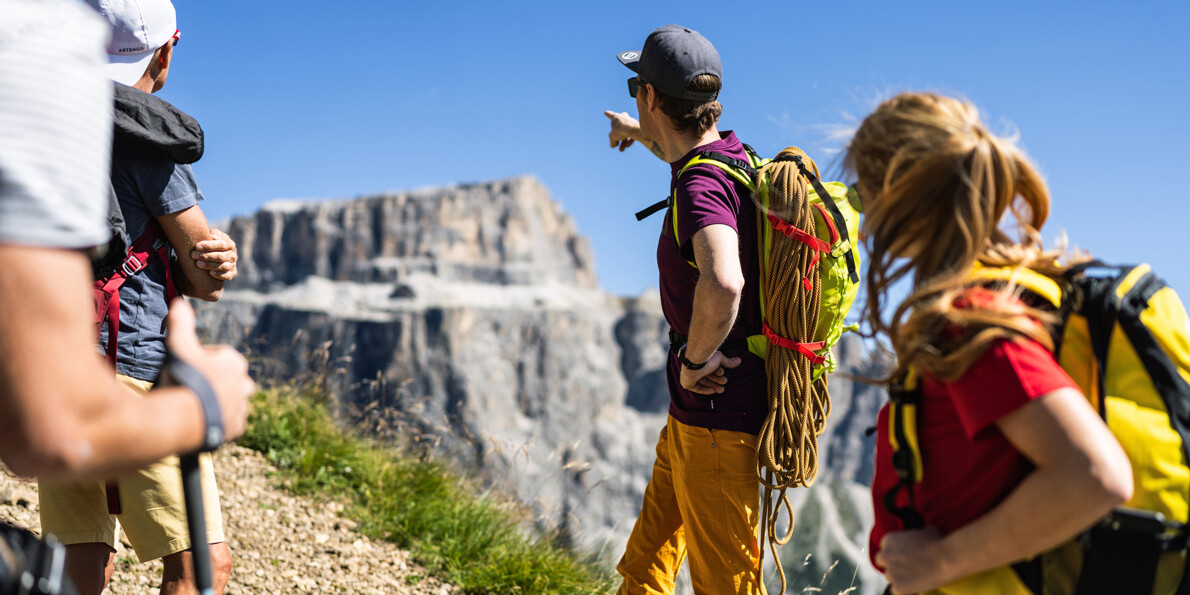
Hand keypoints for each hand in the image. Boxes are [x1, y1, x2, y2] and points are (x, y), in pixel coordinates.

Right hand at [163, 298, 253, 443]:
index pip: (219, 358)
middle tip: (191, 389)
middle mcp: (245, 384)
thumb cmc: (183, 378)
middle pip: (228, 380)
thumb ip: (181, 324)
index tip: (187, 370)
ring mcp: (241, 406)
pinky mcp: (237, 427)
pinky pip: (229, 422)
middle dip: (214, 382)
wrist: (184, 417)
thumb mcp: (179, 346)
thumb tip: (179, 301)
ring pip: (230, 401)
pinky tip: (203, 420)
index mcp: (235, 362)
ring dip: (217, 402)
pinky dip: (219, 421)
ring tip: (195, 406)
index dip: (200, 363)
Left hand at [191, 229, 237, 280]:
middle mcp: (233, 255)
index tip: (197, 246)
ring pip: (223, 266)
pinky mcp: (231, 273)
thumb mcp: (213, 236)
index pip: (222, 244)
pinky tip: (210, 273)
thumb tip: (212, 236)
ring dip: (210, 265)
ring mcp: (233, 265)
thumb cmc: (212, 244)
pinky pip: (227, 276)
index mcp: (230, 244)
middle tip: (193, 255)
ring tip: (198, 263)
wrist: (216, 255)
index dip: (210, 246)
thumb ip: (213, 234)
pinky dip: (219, 275)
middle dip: (206, 256)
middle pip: (221, 256)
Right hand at [604, 110, 640, 151]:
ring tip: (622, 149)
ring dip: (623, 142)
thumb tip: (613, 145)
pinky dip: (630, 140)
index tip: (605, 112)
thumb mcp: (612, 137)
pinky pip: (632, 133)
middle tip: (616, 145)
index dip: (607, 114)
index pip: (610, 115)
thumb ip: (612, 141)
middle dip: (618, 137)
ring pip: (626, 132)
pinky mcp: (637, 126)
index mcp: (616, 117)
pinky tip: (627, 146)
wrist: (633, 130)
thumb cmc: (621, 130)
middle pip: (619, 128)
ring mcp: (631, 121)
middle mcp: (624, 117)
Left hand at [679, 351, 741, 394]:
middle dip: (716, 380)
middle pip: (707, 375)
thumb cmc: (707, 358)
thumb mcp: (720, 359)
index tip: (722, 373)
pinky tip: (713, 391)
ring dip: (713, 385)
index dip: (717, 372)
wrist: (696, 362)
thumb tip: (739, 360)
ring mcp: (689, 375)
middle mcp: (694, 367)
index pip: (709, 368)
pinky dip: (705, 390)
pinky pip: (696, 388)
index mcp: (700, 360)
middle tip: (724, 382)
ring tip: (721, 389)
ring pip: (703, 382)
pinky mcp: (686, 382)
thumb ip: (728, 362)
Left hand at [877, 527, 958, 593]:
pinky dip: (905, 589)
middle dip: (892, 565)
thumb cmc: (938, 543)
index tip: (906, 557)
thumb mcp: (925, 531)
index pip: (885, 548)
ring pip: (889, 577)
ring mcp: (890, 572)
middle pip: (882, 562)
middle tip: (907, 567)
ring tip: (915, 576)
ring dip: (899, 577)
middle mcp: (884, 555)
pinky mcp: (897, 587)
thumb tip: (923, 532)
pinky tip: (916, 585)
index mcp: (888, 539)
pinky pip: (897, 590)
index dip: (896, 554)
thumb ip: (916, 534)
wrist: (945, 558)